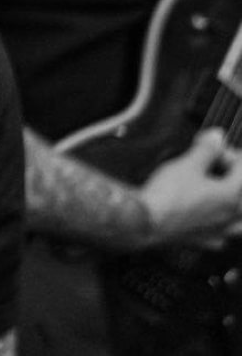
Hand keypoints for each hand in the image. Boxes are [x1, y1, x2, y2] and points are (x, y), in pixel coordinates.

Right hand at [137, 128, 241, 248]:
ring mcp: (218, 231)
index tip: (214, 145)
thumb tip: (218, 136)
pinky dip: (219, 226)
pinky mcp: (203, 242)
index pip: (241, 169)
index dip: (227, 152)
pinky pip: (221, 235)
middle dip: (230, 176)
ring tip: (222, 196)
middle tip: (214, 165)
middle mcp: (230, 216)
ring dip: (232, 206)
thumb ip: (206, 149)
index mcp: (231, 196)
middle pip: (240, 194)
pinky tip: (210, 221)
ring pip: (238, 221)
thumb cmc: (167, 196)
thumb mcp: (187, 164)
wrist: (145, 223)